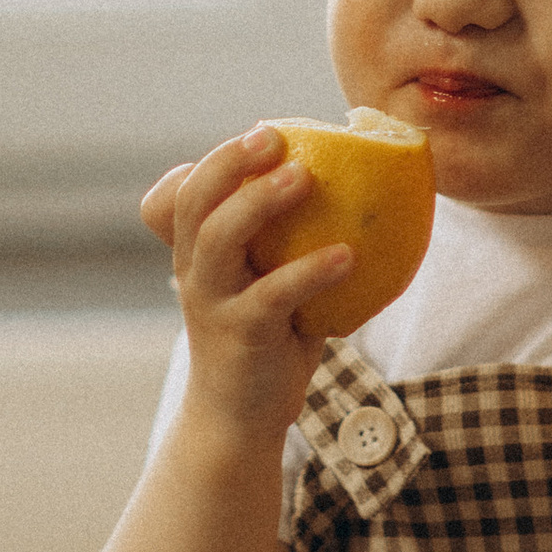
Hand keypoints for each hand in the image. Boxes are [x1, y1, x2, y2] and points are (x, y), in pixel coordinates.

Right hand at [142, 128, 355, 442]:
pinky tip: (347, 256)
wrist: (238, 420)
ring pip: (219, 238)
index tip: (264, 132)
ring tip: (304, 176)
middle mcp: (195, 271)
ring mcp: (213, 302)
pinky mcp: (242, 335)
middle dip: (229, 161)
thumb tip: (365, 195)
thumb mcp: (267, 284)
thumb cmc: (265, 341)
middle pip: (194, 201)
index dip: (217, 159)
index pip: (186, 193)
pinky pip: (273, 294)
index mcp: (198, 254)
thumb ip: (290, 246)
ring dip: (259, 201)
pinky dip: (310, 270)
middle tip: (273, 135)